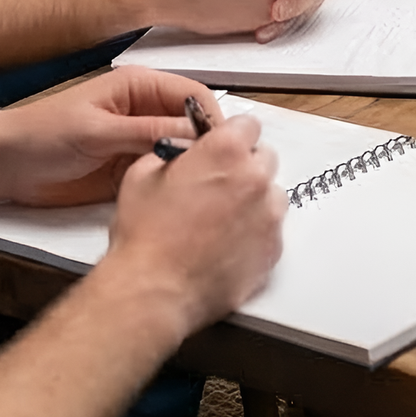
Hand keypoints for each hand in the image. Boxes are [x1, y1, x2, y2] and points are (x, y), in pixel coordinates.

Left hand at [0, 66, 225, 208]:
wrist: (3, 166)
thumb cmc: (43, 135)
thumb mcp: (96, 131)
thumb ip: (146, 132)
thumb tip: (196, 135)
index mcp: (140, 87)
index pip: (193, 95)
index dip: (211, 118)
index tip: (225, 148)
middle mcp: (146, 111)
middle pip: (193, 123)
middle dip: (208, 144)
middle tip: (222, 173)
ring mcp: (140, 141)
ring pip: (182, 150)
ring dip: (193, 165)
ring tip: (207, 189)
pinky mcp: (131, 168)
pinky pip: (163, 172)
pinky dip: (175, 182)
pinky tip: (184, 198)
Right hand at [102, 110, 284, 338]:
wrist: (154, 292)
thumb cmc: (144, 237)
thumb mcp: (142, 175)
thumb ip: (173, 153)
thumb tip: (186, 152)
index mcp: (225, 152)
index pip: (247, 125)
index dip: (231, 136)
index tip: (222, 148)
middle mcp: (255, 178)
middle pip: (264, 159)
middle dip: (244, 167)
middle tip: (217, 187)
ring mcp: (269, 215)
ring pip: (271, 196)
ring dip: (252, 201)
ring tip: (219, 222)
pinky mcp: (274, 248)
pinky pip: (271, 231)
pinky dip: (254, 234)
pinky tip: (226, 246)